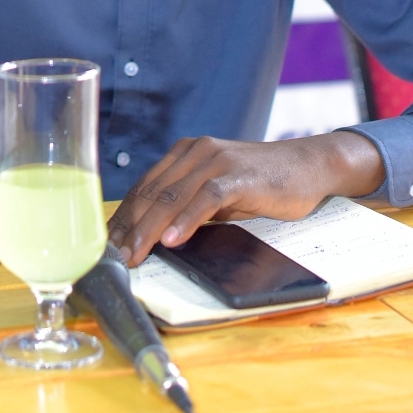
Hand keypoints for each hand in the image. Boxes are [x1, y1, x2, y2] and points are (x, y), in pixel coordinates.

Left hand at [107, 132, 384, 267]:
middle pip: (152, 193)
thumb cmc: (261, 185)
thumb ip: (189, 205)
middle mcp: (195, 152)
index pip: (145, 188)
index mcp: (184, 154)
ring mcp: (217, 160)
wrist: (307, 166)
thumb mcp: (218, 194)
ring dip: (150, 229)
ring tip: (134, 255)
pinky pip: (207, 197)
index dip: (123, 218)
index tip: (106, 248)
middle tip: (113, 260)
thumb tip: (154, 238)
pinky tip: (173, 240)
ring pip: (173, 195)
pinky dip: (187, 219)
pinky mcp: (239, 174)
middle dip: (129, 228)